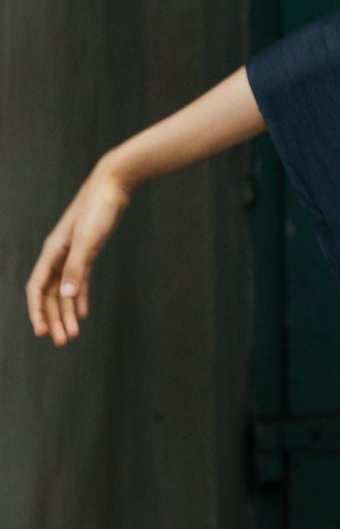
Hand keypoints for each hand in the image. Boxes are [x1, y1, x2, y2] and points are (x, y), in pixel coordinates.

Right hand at [25, 156, 134, 345]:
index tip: (42, 332)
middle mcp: (58, 255)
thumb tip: (65, 295)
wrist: (112, 185)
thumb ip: (76, 268)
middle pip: (51, 293)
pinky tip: (81, 312)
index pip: (38, 287)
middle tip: (62, 342)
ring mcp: (72, 254)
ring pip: (65, 290)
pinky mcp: (87, 252)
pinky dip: (79, 297)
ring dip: (67, 312)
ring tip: (72, 334)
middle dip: (54, 318)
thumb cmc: (98, 208)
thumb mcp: (87, 239)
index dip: (38, 310)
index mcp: (52, 251)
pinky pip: (79, 281)